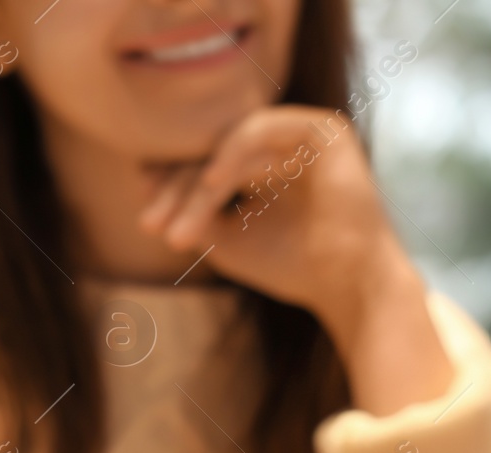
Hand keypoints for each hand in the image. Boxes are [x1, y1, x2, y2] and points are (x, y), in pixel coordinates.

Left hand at [138, 106, 451, 415]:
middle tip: (151, 224)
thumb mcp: (226, 239)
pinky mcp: (323, 129)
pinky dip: (230, 155)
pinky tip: (210, 185)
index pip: (205, 162)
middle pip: (213, 150)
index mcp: (264, 164)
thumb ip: (190, 209)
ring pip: (229, 145)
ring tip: (177, 229)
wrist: (348, 286)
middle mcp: (283, 142)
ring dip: (197, 186)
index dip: (171, 185)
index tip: (146, 219)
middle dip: (176, 188)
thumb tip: (142, 178)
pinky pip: (259, 131)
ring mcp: (303, 132)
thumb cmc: (293, 267)